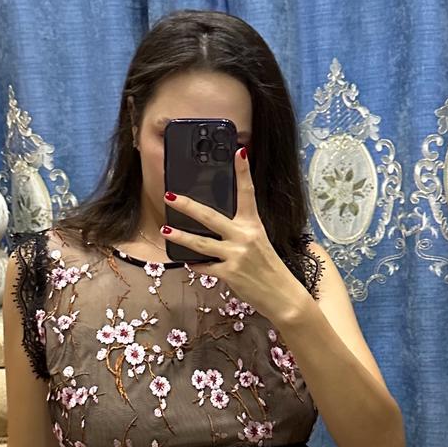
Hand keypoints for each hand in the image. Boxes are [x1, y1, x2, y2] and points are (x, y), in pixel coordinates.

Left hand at [162, 146, 300, 321]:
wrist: (281, 294)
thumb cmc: (268, 267)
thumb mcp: (258, 242)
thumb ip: (240, 230)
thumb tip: (216, 224)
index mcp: (253, 225)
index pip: (248, 193)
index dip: (243, 172)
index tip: (238, 151)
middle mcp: (244, 236)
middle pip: (211, 217)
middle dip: (188, 206)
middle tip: (170, 196)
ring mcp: (236, 255)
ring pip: (201, 244)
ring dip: (181, 237)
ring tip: (166, 229)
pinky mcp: (230, 273)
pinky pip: (205, 267)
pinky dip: (195, 264)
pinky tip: (187, 261)